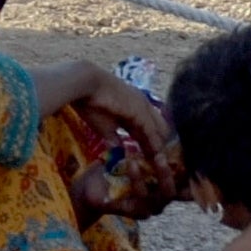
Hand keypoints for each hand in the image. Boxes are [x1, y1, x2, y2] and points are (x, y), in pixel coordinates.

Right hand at [36, 59, 170, 152]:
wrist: (87, 84)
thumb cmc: (91, 103)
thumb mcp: (104, 125)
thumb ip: (113, 138)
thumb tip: (116, 151)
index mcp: (134, 108)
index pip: (147, 128)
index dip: (150, 143)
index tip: (152, 159)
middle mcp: (143, 106)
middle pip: (158, 129)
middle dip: (160, 146)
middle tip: (162, 165)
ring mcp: (144, 107)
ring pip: (158, 131)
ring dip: (159, 149)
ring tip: (162, 166)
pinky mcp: (141, 112)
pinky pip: (151, 132)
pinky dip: (154, 146)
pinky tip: (156, 158)